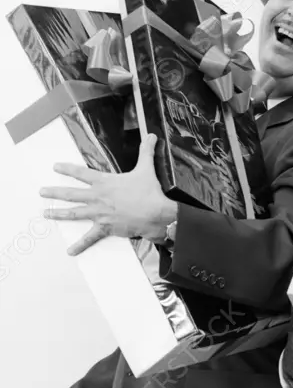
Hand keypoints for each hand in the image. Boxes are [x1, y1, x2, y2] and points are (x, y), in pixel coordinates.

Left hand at [40, 134, 176, 255]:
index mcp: (105, 182)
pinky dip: (80, 245)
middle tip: (41, 192)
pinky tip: (70, 251)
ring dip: (57, 214)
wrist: (155, 213)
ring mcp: (99, 213)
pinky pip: (90, 238)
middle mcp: (97, 197)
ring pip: (74, 213)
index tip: (55, 166)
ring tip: (45, 214)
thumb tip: (151, 135)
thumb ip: (146, 151)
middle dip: (54, 192)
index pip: (81, 173)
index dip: (67, 168)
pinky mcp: (105, 227)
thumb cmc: (150, 191)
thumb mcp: (146, 168)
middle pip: (71, 194)